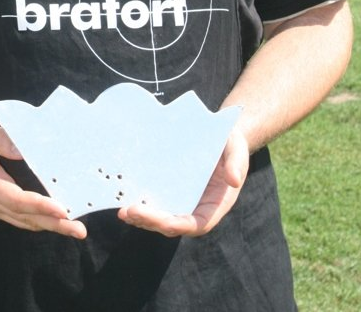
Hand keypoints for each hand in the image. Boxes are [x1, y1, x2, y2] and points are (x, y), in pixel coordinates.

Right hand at [0, 114, 86, 238]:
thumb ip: (0, 137)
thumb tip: (24, 148)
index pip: (15, 199)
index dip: (39, 206)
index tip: (61, 209)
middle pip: (24, 216)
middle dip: (53, 224)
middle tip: (79, 229)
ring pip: (23, 221)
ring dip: (49, 226)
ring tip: (74, 229)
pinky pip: (19, 217)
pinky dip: (39, 221)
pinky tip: (54, 220)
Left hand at [117, 126, 249, 237]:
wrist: (219, 134)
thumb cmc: (230, 143)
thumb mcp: (237, 149)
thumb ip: (237, 163)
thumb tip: (234, 180)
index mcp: (215, 204)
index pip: (197, 224)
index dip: (180, 225)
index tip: (164, 221)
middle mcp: (197, 207)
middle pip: (173, 224)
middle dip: (151, 222)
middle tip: (130, 212)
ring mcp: (182, 200)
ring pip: (161, 218)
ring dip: (142, 218)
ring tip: (123, 211)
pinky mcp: (171, 190)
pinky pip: (155, 202)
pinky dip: (141, 205)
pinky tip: (124, 199)